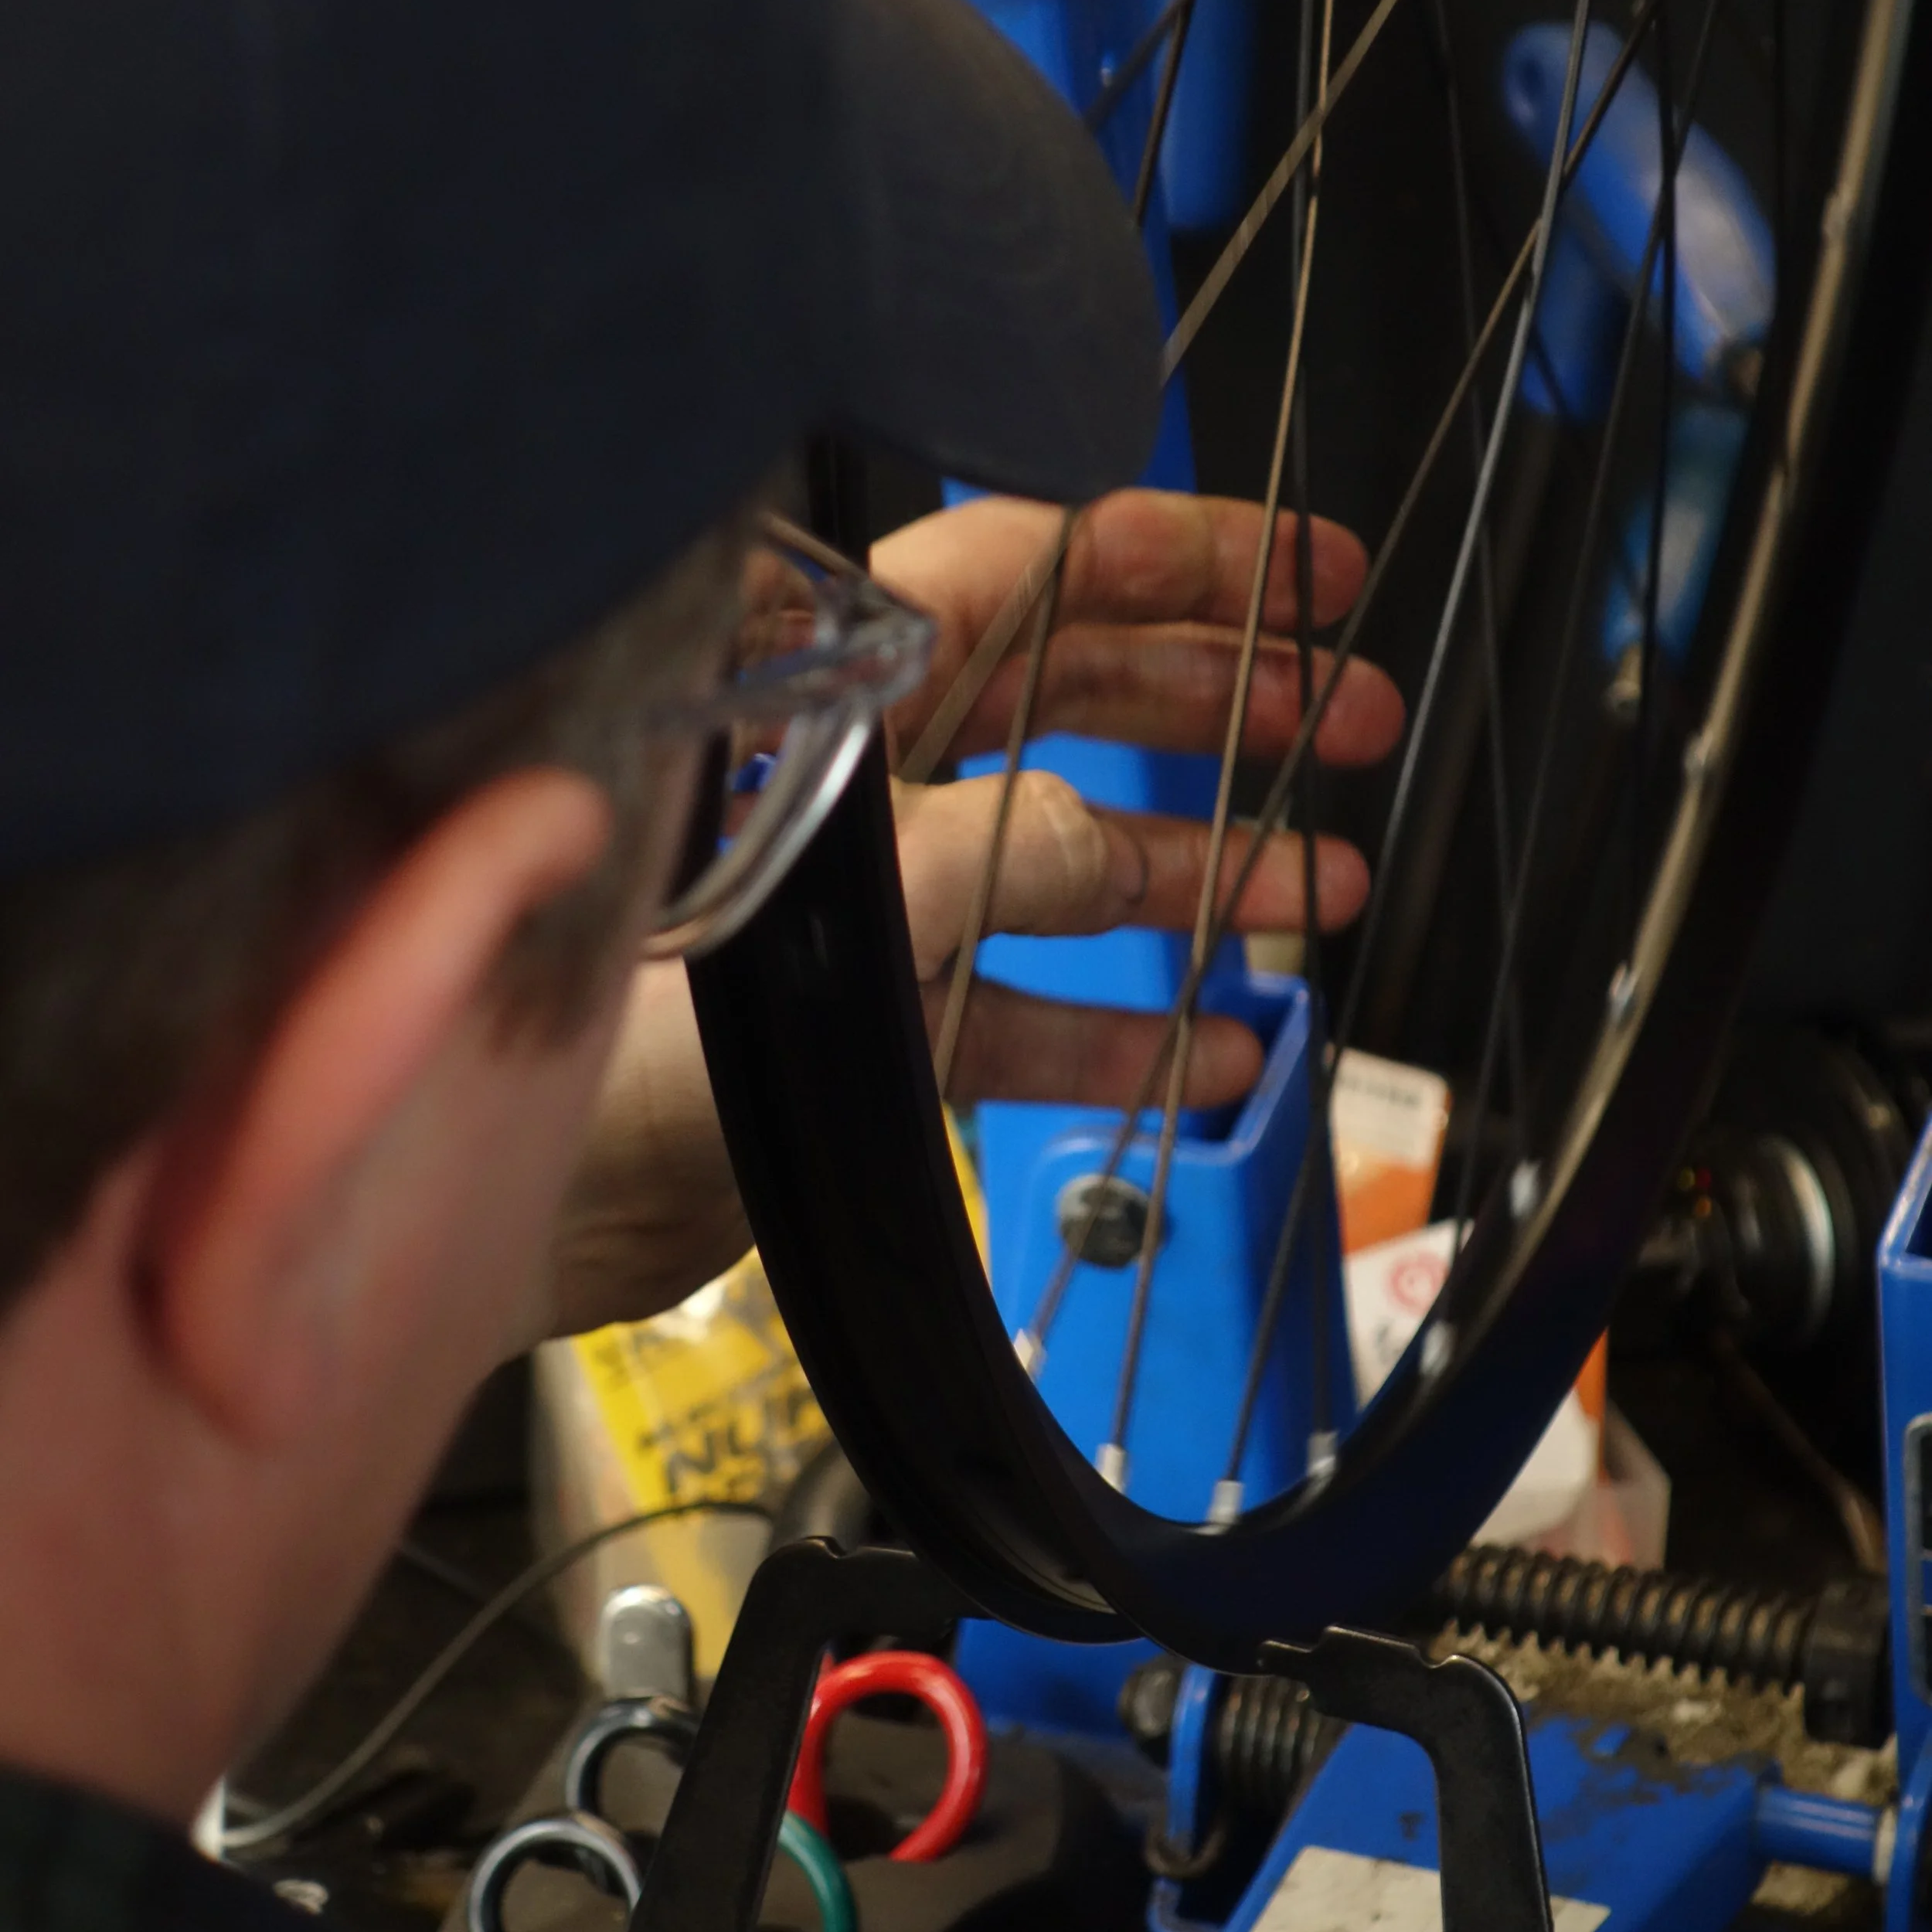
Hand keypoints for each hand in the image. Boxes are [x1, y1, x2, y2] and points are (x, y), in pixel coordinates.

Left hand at [542, 490, 1401, 1337]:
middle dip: (1226, 705)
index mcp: (835, 685)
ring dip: (1203, 872)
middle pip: (1076, 697)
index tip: (1311, 577)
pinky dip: (1117, 1030)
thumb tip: (1107, 847)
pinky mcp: (876, 1008)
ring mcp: (876, 888)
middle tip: (1350, 717)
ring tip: (1324, 887)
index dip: (1187, 563)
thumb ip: (991, 853)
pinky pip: (1025, 1004)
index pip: (1036, 570)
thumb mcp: (838, 896)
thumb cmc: (613, 1011)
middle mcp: (862, 767)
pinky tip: (1214, 1047)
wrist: (537, 1187)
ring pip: (1069, 857)